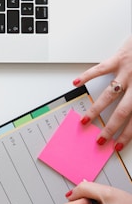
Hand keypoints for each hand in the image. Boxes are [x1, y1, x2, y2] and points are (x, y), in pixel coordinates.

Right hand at [73, 36, 131, 151]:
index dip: (126, 134)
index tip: (117, 145)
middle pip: (122, 111)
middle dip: (110, 128)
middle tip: (100, 139)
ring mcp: (127, 71)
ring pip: (109, 95)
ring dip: (95, 110)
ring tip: (85, 121)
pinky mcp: (119, 58)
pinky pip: (100, 68)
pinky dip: (86, 76)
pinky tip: (76, 83)